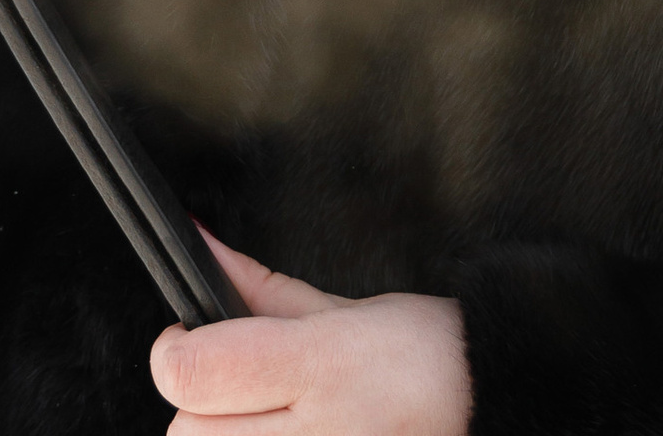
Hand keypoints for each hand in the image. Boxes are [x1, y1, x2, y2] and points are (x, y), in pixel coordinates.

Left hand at [151, 233, 470, 433]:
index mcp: (320, 365)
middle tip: (240, 389)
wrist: (488, 414)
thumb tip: (200, 245)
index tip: (189, 339)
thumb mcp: (344, 308)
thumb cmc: (425, 359)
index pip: (191, 371)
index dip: (175, 350)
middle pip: (188, 434)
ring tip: (267, 422)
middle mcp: (319, 434)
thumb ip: (261, 289)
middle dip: (200, 406)